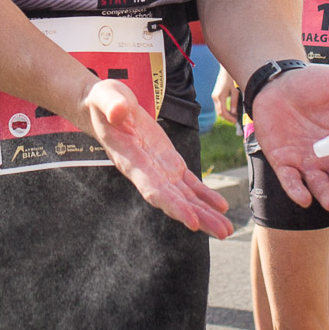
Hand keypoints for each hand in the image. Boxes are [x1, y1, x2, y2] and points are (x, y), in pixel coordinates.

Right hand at [81, 77, 233, 237]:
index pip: (153, 188)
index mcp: (130, 160)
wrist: (104, 107)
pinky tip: (221, 206)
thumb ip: (112, 104)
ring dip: (205, 212)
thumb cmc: (103, 101)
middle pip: (174, 200)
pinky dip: (205, 195)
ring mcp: (159, 170)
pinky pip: (189, 183)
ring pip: (184, 196)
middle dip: (198, 217)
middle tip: (222, 232)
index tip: (192, 221)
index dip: (173, 205)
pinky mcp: (169, 162)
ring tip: (226, 228)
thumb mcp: (105, 96)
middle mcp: (145, 172)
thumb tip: (118, 111)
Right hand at [210, 66, 240, 124]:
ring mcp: (214, 97)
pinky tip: (230, 112)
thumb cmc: (231, 80)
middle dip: (227, 118)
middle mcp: (215, 97)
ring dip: (225, 115)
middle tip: (235, 121)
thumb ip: (234, 102)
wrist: (225, 72)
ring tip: (234, 117)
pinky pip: (219, 106)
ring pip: (218, 110)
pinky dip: (224, 110)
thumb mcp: (235, 91)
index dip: (229, 118)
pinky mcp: (215, 96)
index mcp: (219, 96)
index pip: (223, 111)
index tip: (235, 121)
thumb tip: (234, 113)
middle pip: (219, 112)